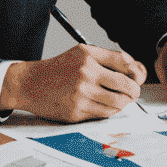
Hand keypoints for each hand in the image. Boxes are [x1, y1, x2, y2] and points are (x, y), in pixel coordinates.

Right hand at [1, 44, 146, 120]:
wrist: (30, 84)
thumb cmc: (57, 68)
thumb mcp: (80, 52)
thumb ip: (106, 58)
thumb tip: (132, 68)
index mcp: (88, 56)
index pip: (124, 62)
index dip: (135, 71)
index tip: (136, 76)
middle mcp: (85, 73)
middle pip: (125, 84)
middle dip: (134, 90)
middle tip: (134, 91)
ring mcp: (81, 94)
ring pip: (117, 102)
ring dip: (124, 102)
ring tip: (122, 99)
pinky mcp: (76, 111)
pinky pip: (104, 114)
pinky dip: (111, 111)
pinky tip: (108, 106)